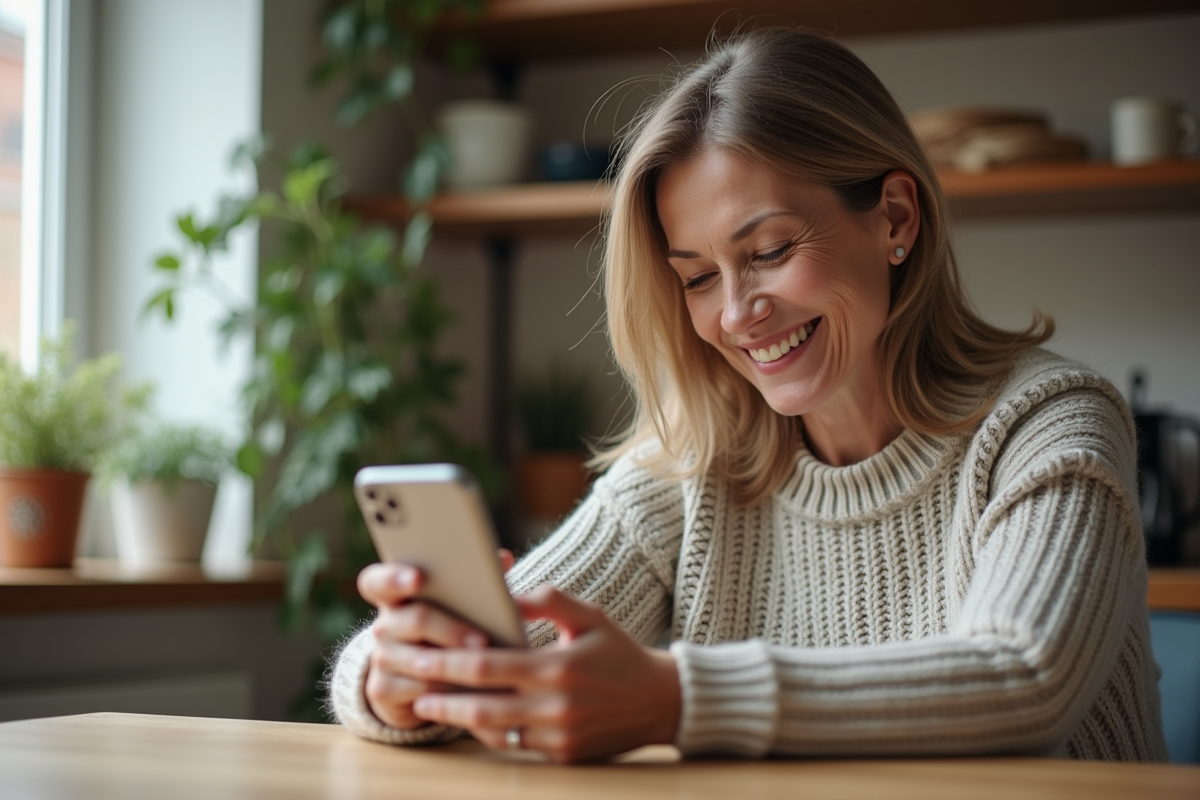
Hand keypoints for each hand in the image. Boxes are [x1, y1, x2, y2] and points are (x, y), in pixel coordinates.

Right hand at [357, 548, 514, 729]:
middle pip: (414, 619)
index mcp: (395, 595)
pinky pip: (419, 691)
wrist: (418, 678)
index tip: (417, 578)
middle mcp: (384, 624)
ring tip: (483, 664)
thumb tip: (503, 558)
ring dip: (453, 664)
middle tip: (482, 640)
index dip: (394, 577)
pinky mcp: (383, 690)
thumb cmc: (447, 628)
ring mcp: (381, 657)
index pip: (378, 580)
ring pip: (419, 659)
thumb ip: (477, 579)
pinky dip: (447, 691)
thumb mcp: (457, 604)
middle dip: (451, 629)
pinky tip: (469, 690)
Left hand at [408, 585, 681, 762]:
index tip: (422, 656)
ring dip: (460, 719)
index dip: (448, 663)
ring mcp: (558, 736)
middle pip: (481, 706)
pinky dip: (491, 733)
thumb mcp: (590, 616)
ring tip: (434, 704)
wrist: (660, 702)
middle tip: (414, 688)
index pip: (487, 666)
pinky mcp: (563, 756)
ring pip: (493, 731)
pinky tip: (474, 718)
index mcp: (556, 668)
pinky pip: (515, 745)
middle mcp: (554, 707)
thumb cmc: (620, 652)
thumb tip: (507, 594)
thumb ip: (548, 601)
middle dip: (442, 698)